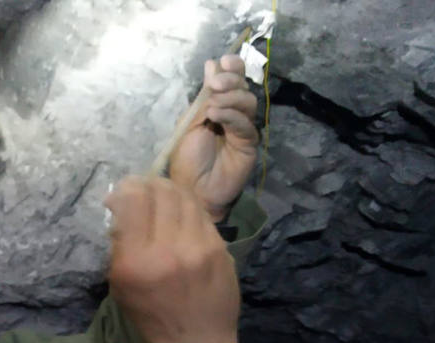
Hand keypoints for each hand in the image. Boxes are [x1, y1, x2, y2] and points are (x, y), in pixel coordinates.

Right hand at [105, 177, 239, 342]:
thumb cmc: (151, 317)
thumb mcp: (120, 285)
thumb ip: (121, 245)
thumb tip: (122, 207)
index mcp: (136, 261)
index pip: (132, 201)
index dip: (125, 189)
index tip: (121, 194)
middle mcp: (168, 249)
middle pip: (160, 192)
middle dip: (148, 184)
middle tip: (142, 189)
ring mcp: (198, 246)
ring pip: (184, 196)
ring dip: (170, 190)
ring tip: (162, 197)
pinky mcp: (220, 248)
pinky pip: (202, 213)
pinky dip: (188, 206)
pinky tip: (182, 212)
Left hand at [169, 55, 258, 217]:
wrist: (192, 191)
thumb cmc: (186, 159)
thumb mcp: (189, 123)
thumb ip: (202, 97)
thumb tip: (211, 64)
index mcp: (217, 106)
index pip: (232, 80)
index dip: (232, 67)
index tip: (224, 60)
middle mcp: (232, 115)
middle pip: (242, 88)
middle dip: (231, 81)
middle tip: (215, 85)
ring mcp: (242, 129)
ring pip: (247, 102)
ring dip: (230, 99)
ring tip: (212, 107)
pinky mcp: (248, 144)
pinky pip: (245, 124)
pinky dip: (231, 116)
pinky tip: (216, 116)